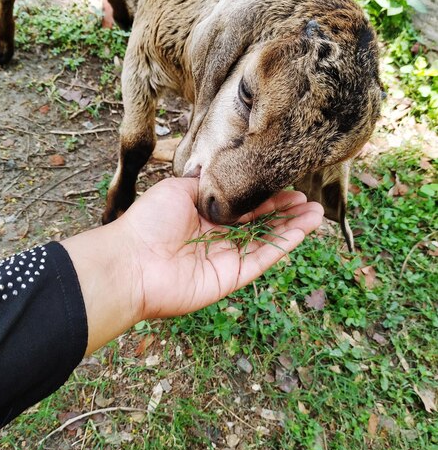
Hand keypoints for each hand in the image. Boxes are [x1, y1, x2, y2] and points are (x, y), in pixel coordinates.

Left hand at [120, 177, 322, 319]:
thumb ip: (207, 183)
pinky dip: (284, 244)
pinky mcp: (231, 276)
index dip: (265, 194)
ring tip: (316, 213)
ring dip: (292, 227)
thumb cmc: (150, 221)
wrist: (132, 261)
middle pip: (259, 222)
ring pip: (266, 240)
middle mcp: (217, 236)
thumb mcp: (179, 189)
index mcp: (203, 214)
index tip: (287, 183)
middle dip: (284, 210)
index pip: (242, 203)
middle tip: (308, 198)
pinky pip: (263, 258)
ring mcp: (225, 257)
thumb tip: (228, 172)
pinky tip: (303, 229)